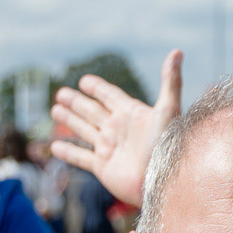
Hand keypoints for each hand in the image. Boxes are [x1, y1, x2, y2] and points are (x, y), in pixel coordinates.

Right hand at [50, 49, 179, 206]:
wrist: (162, 180)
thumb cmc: (168, 145)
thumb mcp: (169, 109)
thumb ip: (170, 81)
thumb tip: (177, 51)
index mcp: (131, 114)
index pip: (110, 95)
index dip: (97, 88)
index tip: (84, 80)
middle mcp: (118, 129)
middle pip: (92, 111)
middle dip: (77, 102)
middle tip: (61, 93)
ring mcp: (109, 148)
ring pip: (83, 130)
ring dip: (69, 121)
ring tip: (55, 110)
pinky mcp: (102, 167)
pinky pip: (80, 157)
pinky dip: (68, 152)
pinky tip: (54, 147)